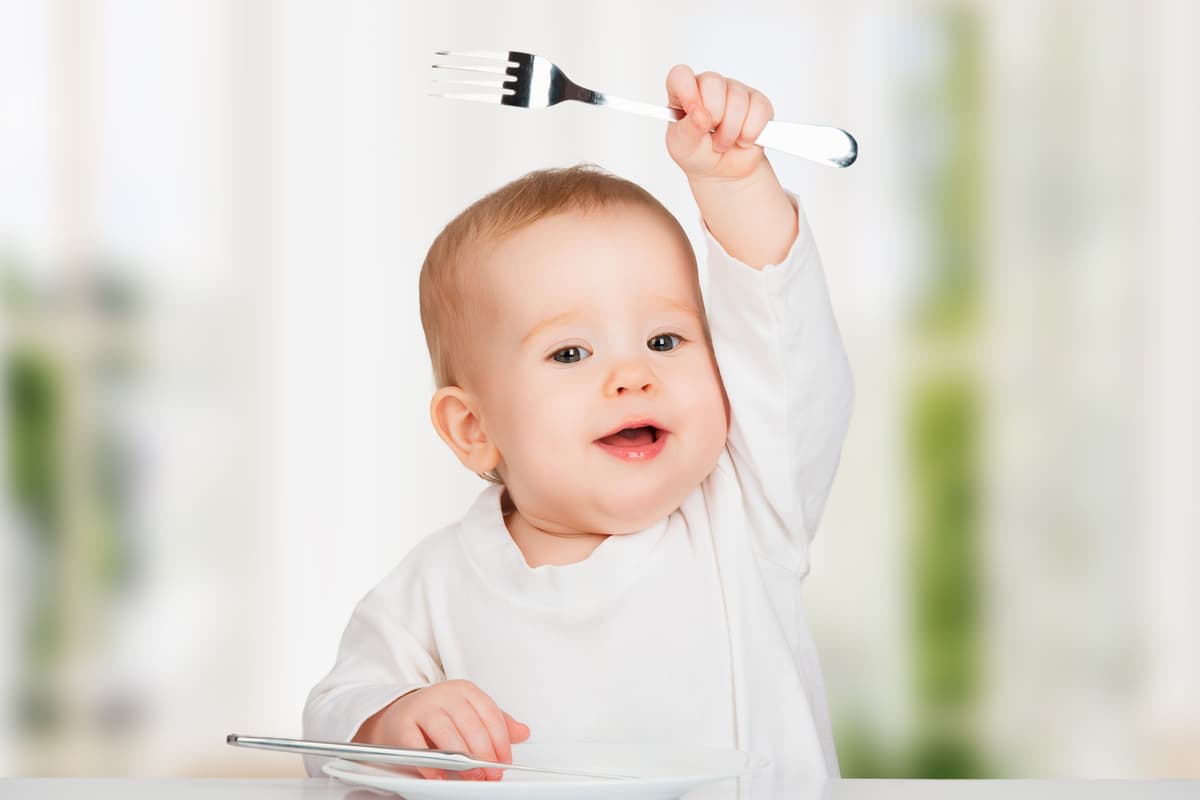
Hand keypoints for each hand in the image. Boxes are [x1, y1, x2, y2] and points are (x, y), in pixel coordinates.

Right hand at [352, 680, 531, 781]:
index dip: (500, 740)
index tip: (505, 760)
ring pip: (447, 734)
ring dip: (462, 760)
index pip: (489, 713)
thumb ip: (495, 723)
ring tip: (472, 777)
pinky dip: (431, 764)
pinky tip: (440, 775)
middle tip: (491, 773)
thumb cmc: (437, 716)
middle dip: (484, 753)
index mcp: (464, 690)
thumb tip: (523, 732)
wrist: (397, 715)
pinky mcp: (401, 725)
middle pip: (470, 724)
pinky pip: (417, 746)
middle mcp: (443, 695)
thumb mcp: (469, 714)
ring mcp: (421, 708)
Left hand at [665, 64, 774, 182]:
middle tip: (711, 136)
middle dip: (713, 117)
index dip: (686, 88)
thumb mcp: (683, 147)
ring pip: (737, 100)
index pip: (681, 75)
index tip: (693, 109)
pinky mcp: (758, 103)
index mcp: (684, 93)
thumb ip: (687, 129)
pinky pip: (759, 110)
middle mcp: (709, 87)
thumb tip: (700, 114)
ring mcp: (735, 91)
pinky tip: (743, 139)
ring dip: (731, 131)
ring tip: (724, 142)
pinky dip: (750, 132)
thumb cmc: (698, 154)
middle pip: (712, 82)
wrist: (724, 173)